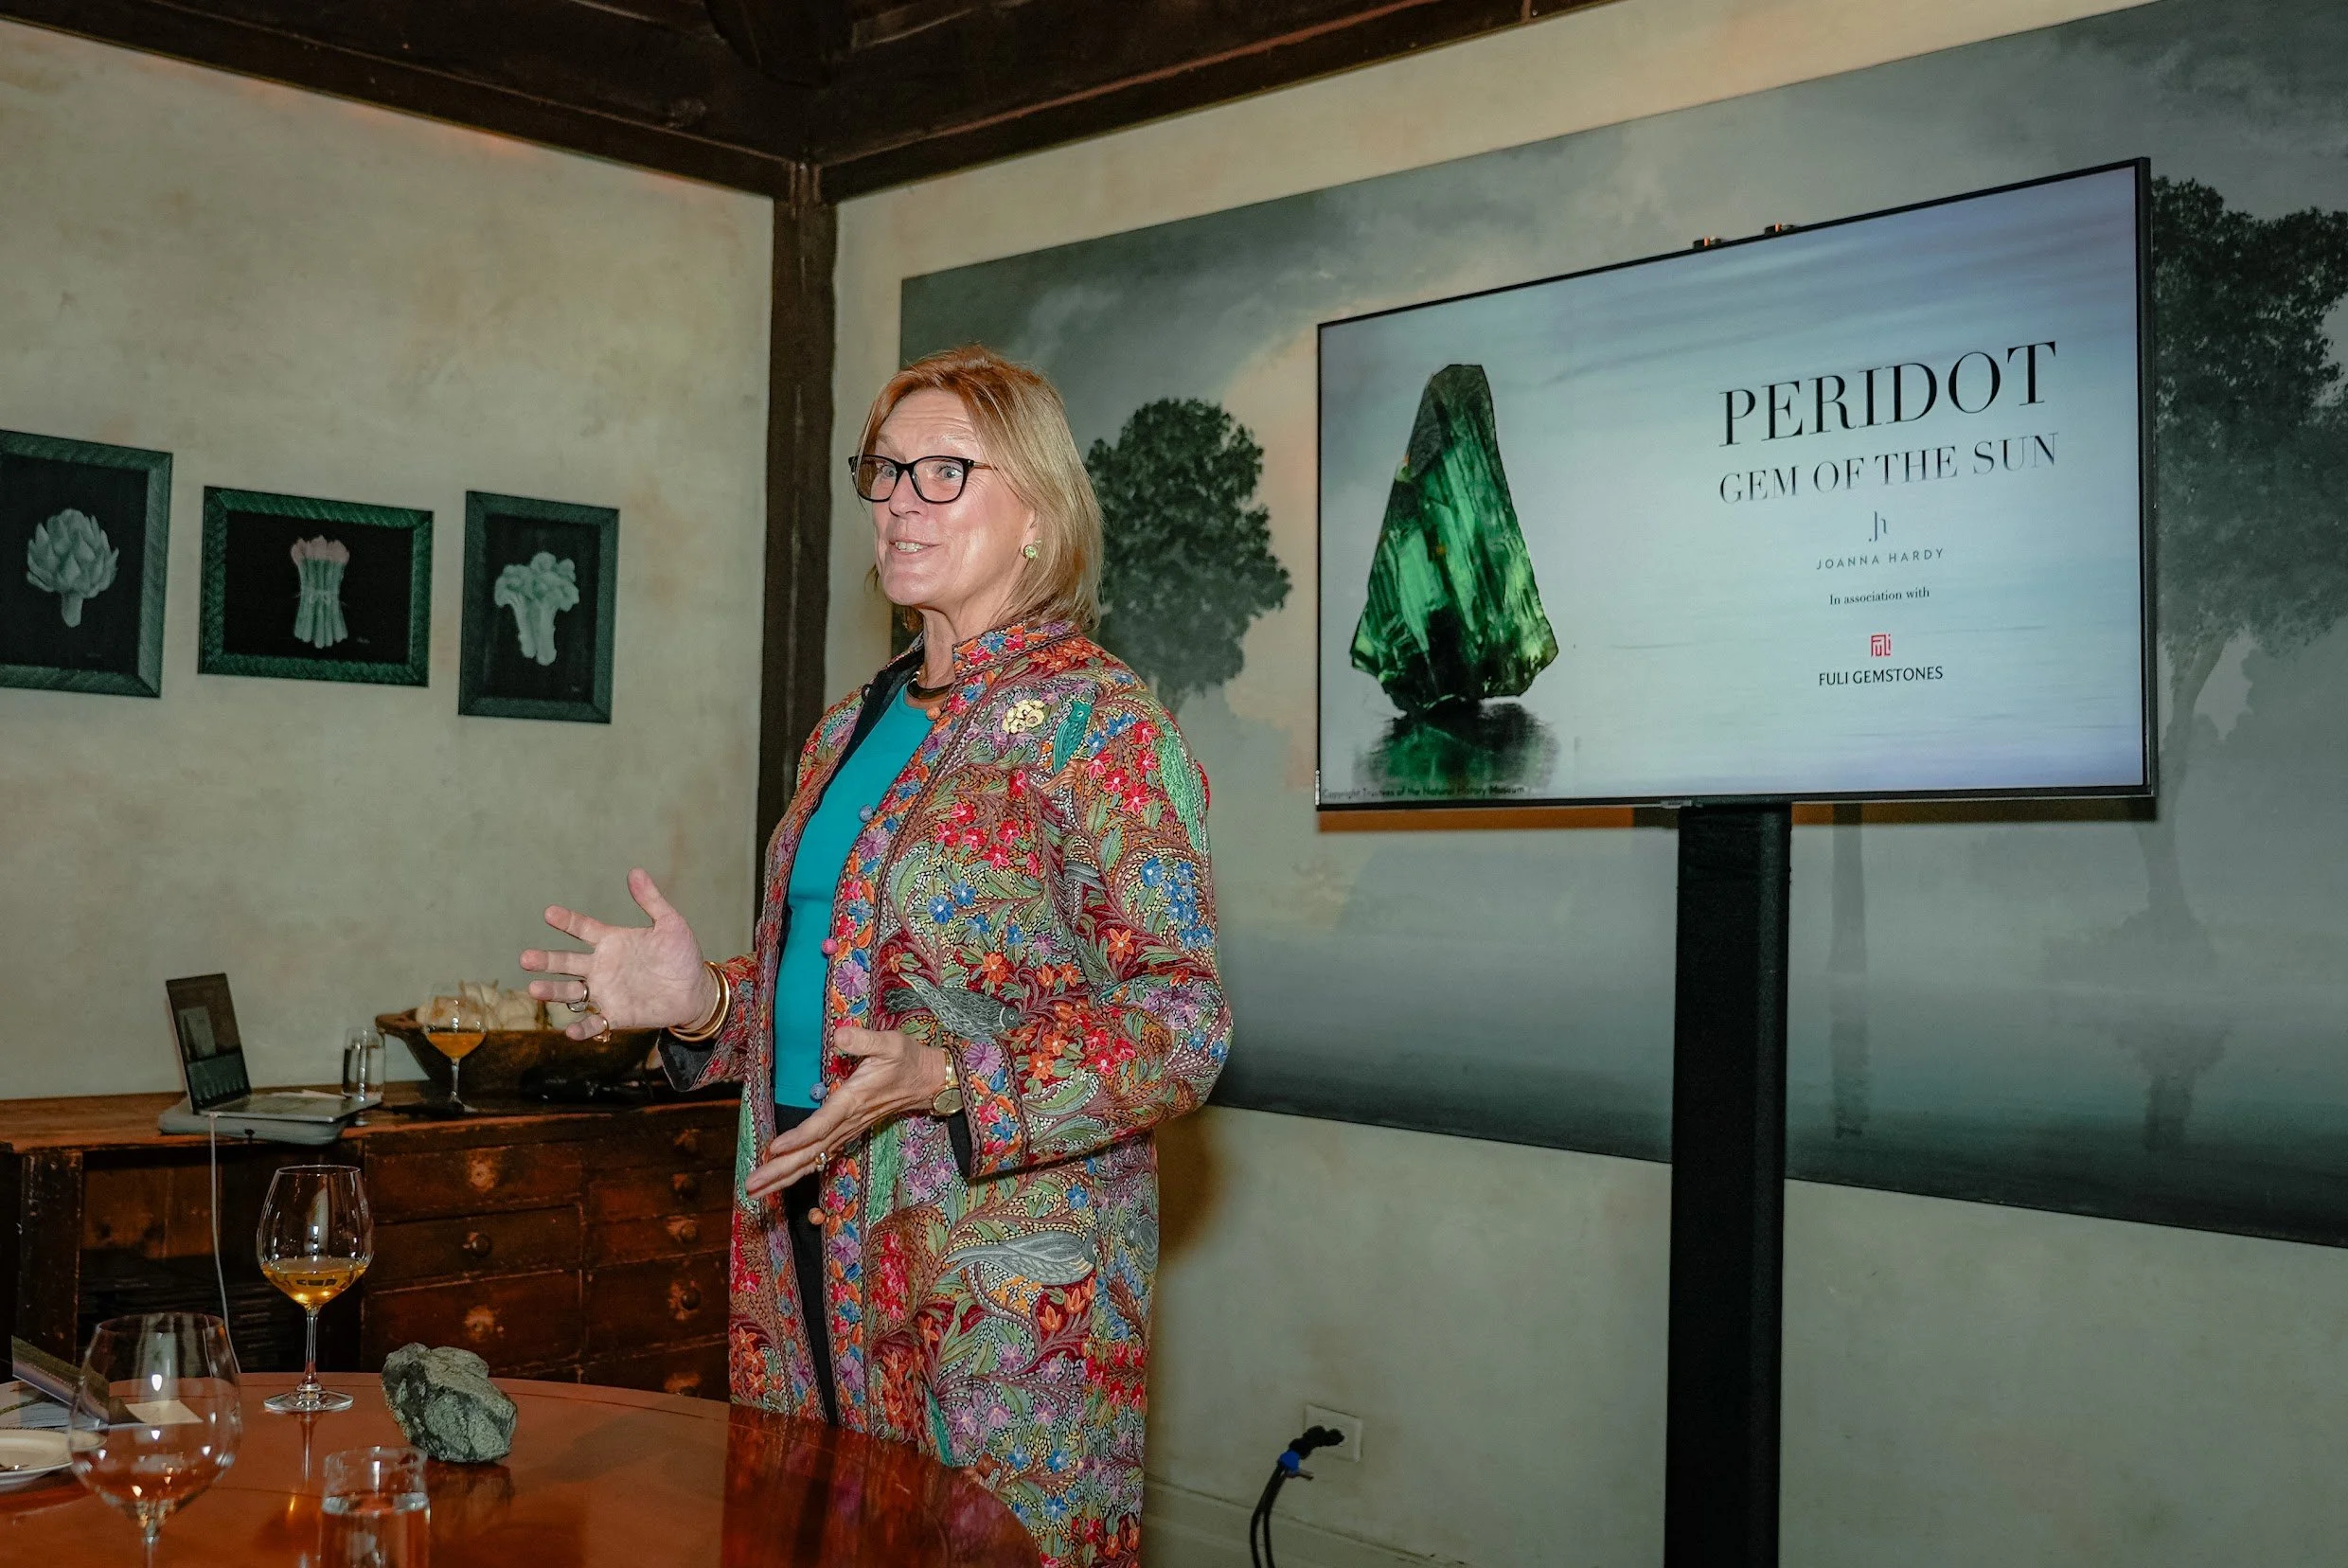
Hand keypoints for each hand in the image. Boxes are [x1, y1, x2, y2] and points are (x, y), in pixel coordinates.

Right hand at [520, 868, 712, 1039]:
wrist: (696, 989)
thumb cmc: (682, 955)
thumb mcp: (670, 924)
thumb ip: (651, 901)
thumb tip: (635, 871)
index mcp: (612, 941)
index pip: (582, 928)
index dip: (567, 921)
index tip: (549, 913)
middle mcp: (602, 966)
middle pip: (566, 962)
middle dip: (546, 961)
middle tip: (525, 958)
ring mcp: (606, 991)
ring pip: (572, 992)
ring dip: (553, 992)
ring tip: (533, 990)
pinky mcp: (617, 1014)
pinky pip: (594, 1023)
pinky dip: (582, 1028)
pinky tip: (569, 1031)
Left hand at [745, 1028, 949, 1198]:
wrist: (926, 1081)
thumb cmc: (906, 1060)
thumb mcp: (890, 1043)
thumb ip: (864, 1040)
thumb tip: (839, 1036)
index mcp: (854, 1101)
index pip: (823, 1123)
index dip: (799, 1137)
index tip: (774, 1148)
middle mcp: (848, 1122)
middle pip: (811, 1152)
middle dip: (781, 1170)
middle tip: (751, 1185)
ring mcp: (847, 1131)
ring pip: (813, 1160)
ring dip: (784, 1177)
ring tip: (755, 1191)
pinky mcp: (846, 1133)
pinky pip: (819, 1157)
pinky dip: (798, 1171)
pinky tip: (780, 1181)